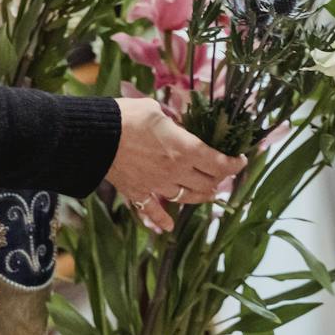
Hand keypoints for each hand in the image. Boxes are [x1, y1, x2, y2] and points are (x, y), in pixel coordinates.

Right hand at [104, 98, 246, 231]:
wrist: (94, 136)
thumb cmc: (125, 116)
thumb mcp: (154, 109)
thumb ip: (171, 121)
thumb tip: (177, 125)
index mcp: (184, 148)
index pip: (219, 163)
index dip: (234, 163)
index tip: (240, 159)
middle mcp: (175, 171)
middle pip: (207, 183)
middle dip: (219, 179)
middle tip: (221, 173)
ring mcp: (157, 185)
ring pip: (187, 197)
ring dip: (201, 196)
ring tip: (208, 193)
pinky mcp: (138, 193)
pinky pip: (153, 212)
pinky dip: (162, 220)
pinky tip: (169, 225)